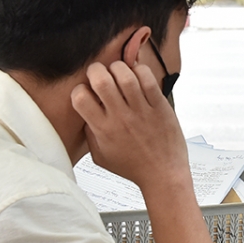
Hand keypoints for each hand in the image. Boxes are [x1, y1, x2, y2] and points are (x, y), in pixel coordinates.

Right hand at [71, 59, 189, 196]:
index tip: (86, 91)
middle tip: (100, 74)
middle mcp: (121, 118)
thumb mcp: (101, 157)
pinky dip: (140, 71)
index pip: (80, 98)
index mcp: (103, 129)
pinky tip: (138, 76)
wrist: (163, 174)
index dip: (79, 89)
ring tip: (119, 73)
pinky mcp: (159, 106)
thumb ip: (89, 135)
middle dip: (96, 70)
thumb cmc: (134, 167)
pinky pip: (148, 79)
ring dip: (119, 67)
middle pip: (101, 80)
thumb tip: (84, 115)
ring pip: (125, 75)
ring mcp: (141, 111)